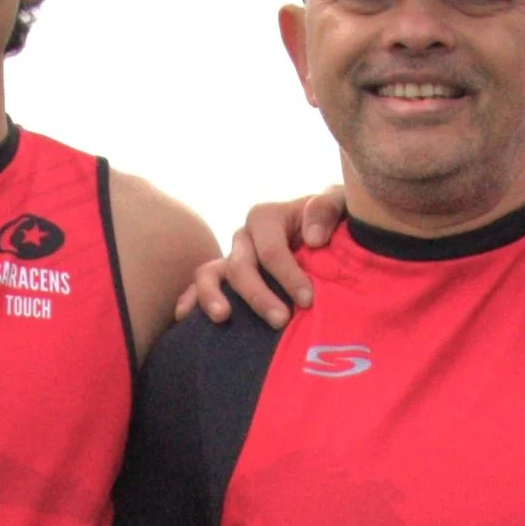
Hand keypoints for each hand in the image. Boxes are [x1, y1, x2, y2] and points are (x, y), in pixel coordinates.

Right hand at [177, 191, 345, 324]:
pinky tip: (185, 318)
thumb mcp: (339, 204)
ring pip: (210, 274)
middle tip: (281, 321)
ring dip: (212, 296)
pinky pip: (201, 288)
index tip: (308, 300)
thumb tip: (312, 238)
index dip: (287, 275)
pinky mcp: (227, 281)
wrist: (332, 238)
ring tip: (223, 318)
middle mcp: (244, 238)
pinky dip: (190, 300)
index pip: (270, 249)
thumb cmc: (334, 223)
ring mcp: (232, 260)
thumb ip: (327, 209)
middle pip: (240, 266)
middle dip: (259, 295)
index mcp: (267, 217)